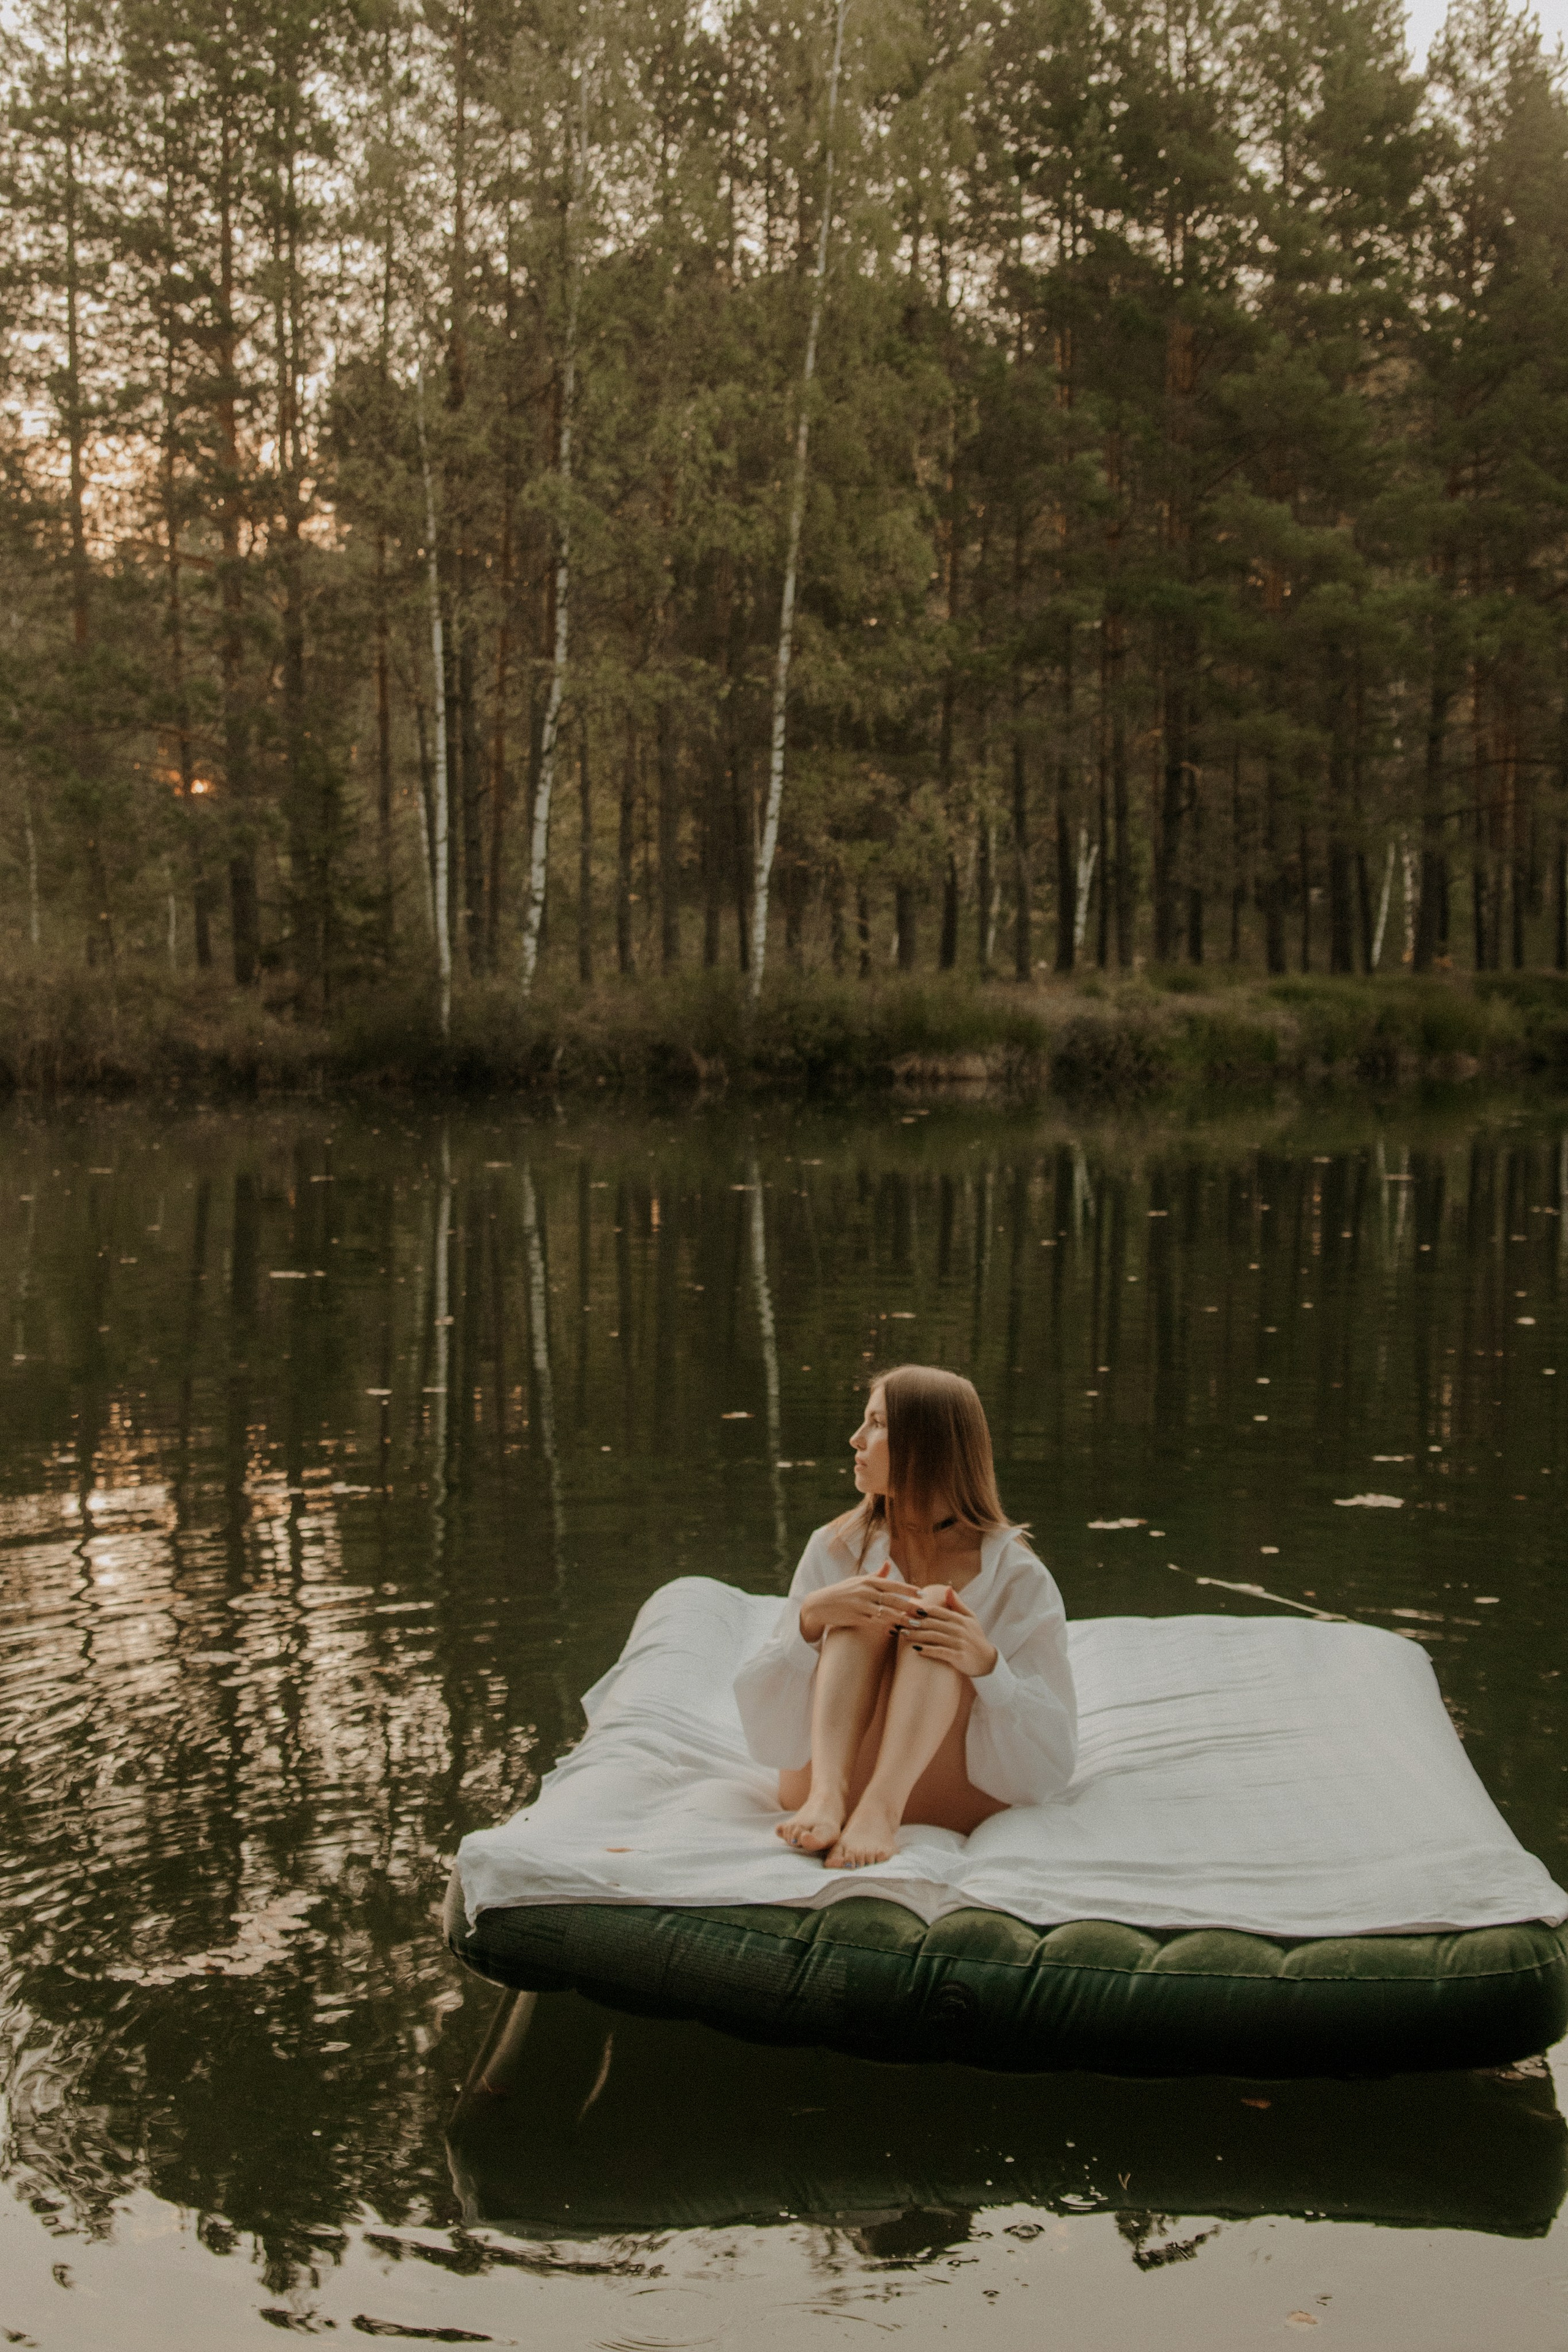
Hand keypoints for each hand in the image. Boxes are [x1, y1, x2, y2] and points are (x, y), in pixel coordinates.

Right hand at [799, 1563, 921, 1643]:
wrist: (820, 1604)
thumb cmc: (842, 1592)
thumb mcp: (858, 1581)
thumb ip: (876, 1575)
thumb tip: (888, 1563)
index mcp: (868, 1581)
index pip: (893, 1585)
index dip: (909, 1590)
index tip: (922, 1594)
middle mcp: (865, 1592)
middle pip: (893, 1600)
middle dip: (910, 1607)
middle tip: (924, 1612)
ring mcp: (860, 1606)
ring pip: (886, 1613)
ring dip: (902, 1620)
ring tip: (915, 1625)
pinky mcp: (856, 1618)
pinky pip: (875, 1624)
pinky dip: (887, 1627)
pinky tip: (896, 1631)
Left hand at [905, 1587, 997, 1679]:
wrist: (986, 1661)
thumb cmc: (975, 1637)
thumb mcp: (970, 1618)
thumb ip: (957, 1604)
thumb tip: (948, 1588)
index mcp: (960, 1619)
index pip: (938, 1611)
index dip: (921, 1610)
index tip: (907, 1609)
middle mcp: (959, 1629)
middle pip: (933, 1623)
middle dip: (915, 1622)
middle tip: (900, 1621)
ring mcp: (959, 1643)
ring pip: (934, 1637)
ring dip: (917, 1635)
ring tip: (903, 1634)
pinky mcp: (958, 1657)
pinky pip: (940, 1652)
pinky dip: (927, 1650)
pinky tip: (916, 1650)